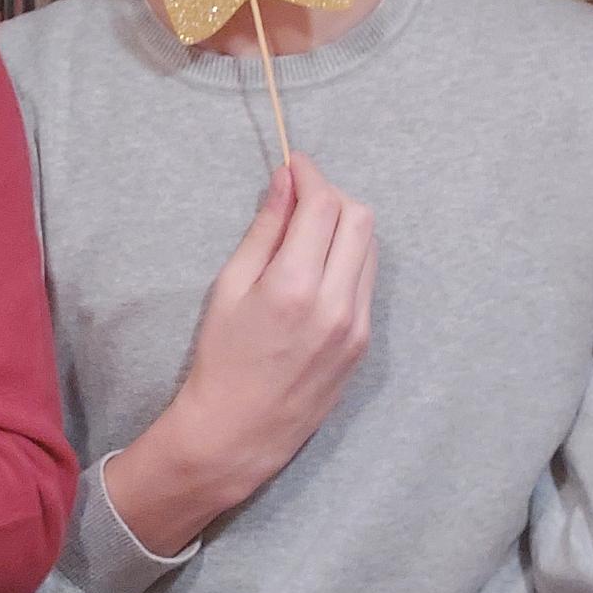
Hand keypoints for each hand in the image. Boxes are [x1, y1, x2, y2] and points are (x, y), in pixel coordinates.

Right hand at [118, 153, 373, 537]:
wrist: (240, 429)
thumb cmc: (222, 357)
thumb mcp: (230, 286)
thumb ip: (265, 229)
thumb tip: (286, 181)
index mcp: (296, 286)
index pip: (324, 205)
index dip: (311, 175)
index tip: (294, 164)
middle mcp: (337, 304)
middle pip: (359, 219)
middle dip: (331, 195)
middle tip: (300, 196)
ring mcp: (357, 325)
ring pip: (370, 247)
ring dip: (344, 225)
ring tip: (307, 232)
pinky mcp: (364, 341)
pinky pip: (366, 280)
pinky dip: (348, 258)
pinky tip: (317, 267)